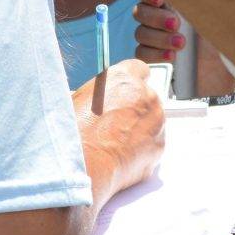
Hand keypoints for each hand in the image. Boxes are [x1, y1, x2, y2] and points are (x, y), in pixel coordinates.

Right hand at [74, 58, 165, 195]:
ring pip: (152, 122)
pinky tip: (121, 157)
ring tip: (114, 144)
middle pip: (147, 97)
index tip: (124, 92)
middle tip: (113, 124)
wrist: (84, 165)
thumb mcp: (79, 98)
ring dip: (139, 130)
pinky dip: (142, 150)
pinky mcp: (160, 147)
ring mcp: (157, 123)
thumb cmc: (75, 131)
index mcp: (125, 78)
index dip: (130, 82)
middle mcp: (146, 96)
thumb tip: (102, 98)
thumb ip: (100, 92)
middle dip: (134, 109)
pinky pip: (152, 145)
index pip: (139, 69)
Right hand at [132, 0, 234, 94]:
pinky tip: (171, 57)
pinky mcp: (153, 58)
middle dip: (156, 18)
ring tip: (181, 44)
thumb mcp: (213, 13)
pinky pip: (141, 54)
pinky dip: (154, 54)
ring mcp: (154, 39)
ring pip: (140, 33)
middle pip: (140, 12)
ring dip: (159, 38)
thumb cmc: (219, 36)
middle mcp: (158, 18)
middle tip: (177, 24)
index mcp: (169, 1)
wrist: (223, 68)